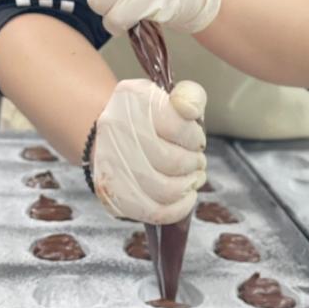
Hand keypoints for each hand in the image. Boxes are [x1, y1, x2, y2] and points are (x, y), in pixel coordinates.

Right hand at [92, 78, 206, 223]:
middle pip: (170, 161)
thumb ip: (191, 96)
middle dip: (193, 164)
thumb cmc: (151, 117)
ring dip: (187, 185)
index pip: (175, 125)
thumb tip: (191, 110)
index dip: (194, 138)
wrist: (112, 134)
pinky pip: (151, 211)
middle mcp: (115, 130)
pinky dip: (177, 209)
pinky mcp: (112, 194)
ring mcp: (110, 164)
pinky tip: (186, 198)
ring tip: (193, 178)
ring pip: (162, 189)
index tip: (197, 141)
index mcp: (132, 100)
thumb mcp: (171, 96)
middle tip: (198, 161)